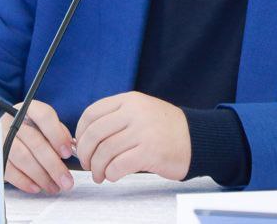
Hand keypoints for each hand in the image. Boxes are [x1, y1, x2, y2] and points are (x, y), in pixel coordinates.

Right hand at [1, 100, 74, 193]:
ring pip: (23, 157)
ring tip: (54, 187)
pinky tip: (37, 187)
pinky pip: (10, 170)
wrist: (5, 132)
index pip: (44, 116)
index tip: (67, 153)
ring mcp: (1, 137)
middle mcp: (13, 121)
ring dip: (41, 176)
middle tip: (66, 180)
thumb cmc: (32, 129)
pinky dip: (25, 181)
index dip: (57, 135)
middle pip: (35, 142)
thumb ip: (59, 132)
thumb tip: (70, 148)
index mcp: (29, 109)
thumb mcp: (45, 125)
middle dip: (53, 164)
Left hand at [74, 91, 189, 182]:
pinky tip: (113, 176)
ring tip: (99, 175)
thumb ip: (115, 119)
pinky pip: (119, 165)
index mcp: (129, 100)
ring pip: (105, 151)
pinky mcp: (151, 152)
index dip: (80, 132)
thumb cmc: (164, 128)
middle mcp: (135, 112)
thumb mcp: (140, 111)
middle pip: (95, 133)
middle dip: (85, 153)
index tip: (80, 145)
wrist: (196, 138)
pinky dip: (111, 173)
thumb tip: (84, 140)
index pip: (92, 113)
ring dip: (97, 168)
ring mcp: (143, 131)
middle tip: (87, 164)